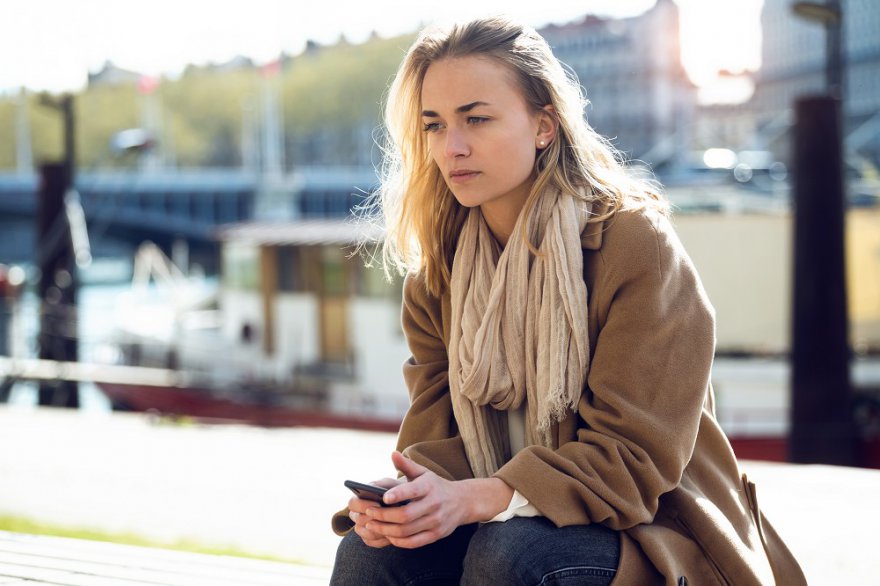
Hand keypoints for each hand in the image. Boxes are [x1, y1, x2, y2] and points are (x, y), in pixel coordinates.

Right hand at [348, 477, 401, 547]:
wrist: (403, 504)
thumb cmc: (394, 491)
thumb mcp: (388, 484)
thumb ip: (380, 484)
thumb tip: (374, 490)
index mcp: (357, 499)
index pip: (352, 503)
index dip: (364, 505)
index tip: (378, 504)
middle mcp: (356, 515)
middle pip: (358, 520)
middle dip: (373, 518)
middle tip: (387, 517)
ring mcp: (361, 528)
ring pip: (366, 533)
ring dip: (380, 530)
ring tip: (393, 526)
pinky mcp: (369, 539)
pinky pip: (372, 542)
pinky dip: (382, 539)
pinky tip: (393, 534)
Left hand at [361, 451, 513, 548]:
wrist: (463, 501)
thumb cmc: (436, 485)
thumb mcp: (424, 472)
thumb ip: (407, 465)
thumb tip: (393, 454)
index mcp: (429, 486)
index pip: (413, 491)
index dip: (398, 495)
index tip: (383, 497)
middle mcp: (434, 504)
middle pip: (406, 515)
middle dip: (384, 516)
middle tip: (368, 513)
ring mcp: (436, 521)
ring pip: (407, 531)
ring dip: (386, 530)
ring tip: (372, 524)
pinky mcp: (436, 535)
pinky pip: (414, 542)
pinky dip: (398, 541)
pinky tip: (387, 535)